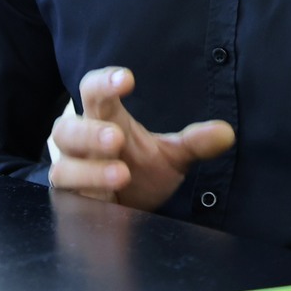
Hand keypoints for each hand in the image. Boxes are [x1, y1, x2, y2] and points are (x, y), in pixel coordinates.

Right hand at [48, 67, 234, 211]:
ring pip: (63, 167)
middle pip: (67, 128)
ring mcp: (72, 173)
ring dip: (90, 170)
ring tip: (120, 174)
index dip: (105, 82)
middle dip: (90, 133)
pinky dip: (86, 198)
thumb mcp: (172, 155)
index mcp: (104, 119)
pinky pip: (66, 200)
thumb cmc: (142, 171)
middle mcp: (80, 143)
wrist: (129, 210)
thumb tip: (226, 133)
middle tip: (117, 138)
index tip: (127, 79)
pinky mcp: (69, 203)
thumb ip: (195, 143)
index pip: (94, 91)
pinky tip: (107, 202)